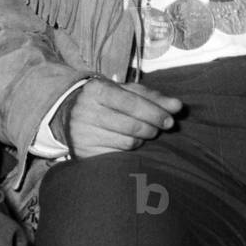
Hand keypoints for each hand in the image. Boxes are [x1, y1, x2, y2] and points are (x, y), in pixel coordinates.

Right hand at [59, 78, 181, 158]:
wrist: (68, 113)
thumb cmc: (105, 100)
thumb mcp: (125, 92)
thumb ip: (152, 97)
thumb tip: (178, 106)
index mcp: (96, 89)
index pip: (132, 103)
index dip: (155, 113)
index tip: (170, 121)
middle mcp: (85, 110)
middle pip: (131, 125)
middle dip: (151, 128)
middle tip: (158, 129)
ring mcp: (82, 133)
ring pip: (126, 142)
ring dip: (141, 140)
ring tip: (142, 134)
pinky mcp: (83, 152)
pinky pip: (117, 155)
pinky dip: (128, 151)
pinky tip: (127, 143)